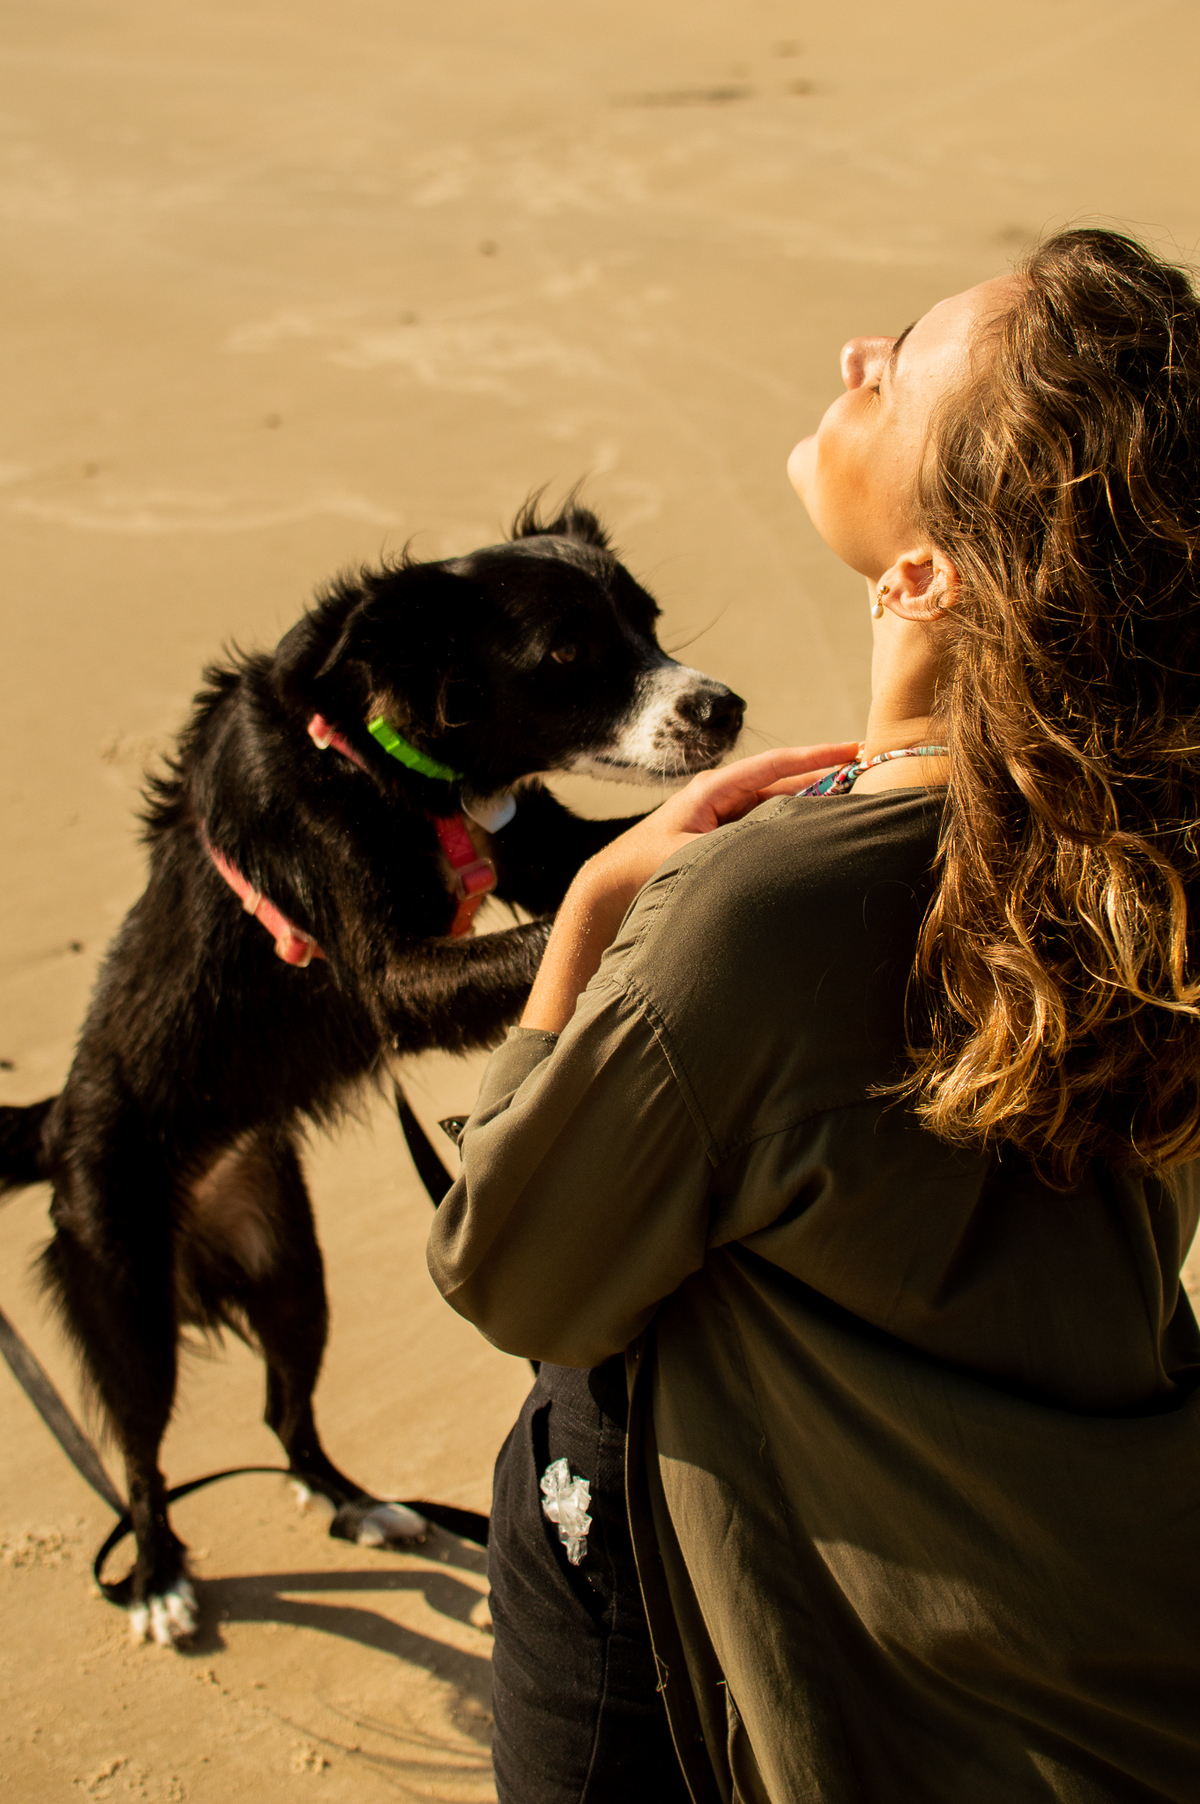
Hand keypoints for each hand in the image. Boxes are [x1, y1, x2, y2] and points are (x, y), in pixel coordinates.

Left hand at [522, 741, 858, 1031]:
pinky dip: (796, 827)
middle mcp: (722, 797)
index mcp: (713, 790)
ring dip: (814, 805)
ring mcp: (725, 817)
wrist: (611, 892)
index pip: (776, 766)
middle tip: (873, 778)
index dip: (818, 756)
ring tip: (858, 805)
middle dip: (827, 780)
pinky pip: (769, 827)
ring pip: (780, 806)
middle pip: (785, 783)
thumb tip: (786, 836)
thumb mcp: (693, 857)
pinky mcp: (725, 838)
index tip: (855, 750)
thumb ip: (736, 845)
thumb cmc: (645, 872)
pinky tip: (822, 836)